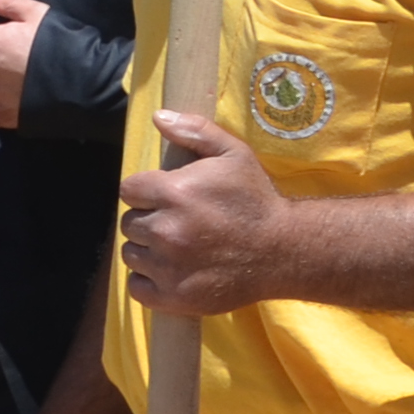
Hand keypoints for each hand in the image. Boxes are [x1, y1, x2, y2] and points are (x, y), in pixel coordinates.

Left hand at [116, 111, 311, 318]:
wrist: (284, 250)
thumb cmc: (256, 199)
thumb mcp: (233, 154)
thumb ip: (195, 130)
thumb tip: (158, 116)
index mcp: (173, 193)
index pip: (128, 190)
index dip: (146, 192)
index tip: (165, 197)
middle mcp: (165, 230)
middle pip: (129, 223)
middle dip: (148, 220)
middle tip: (176, 223)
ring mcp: (168, 267)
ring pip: (132, 254)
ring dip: (148, 250)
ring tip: (177, 247)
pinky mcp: (173, 297)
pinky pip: (137, 287)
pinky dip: (149, 280)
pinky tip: (171, 270)